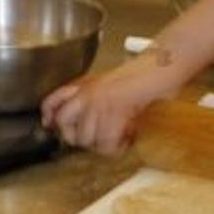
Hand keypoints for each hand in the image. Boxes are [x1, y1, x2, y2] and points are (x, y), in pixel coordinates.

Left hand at [40, 51, 188, 155]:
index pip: (52, 104)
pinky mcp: (115, 112)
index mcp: (84, 87)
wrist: (163, 67)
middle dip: (89, 141)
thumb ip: (91, 99)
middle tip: (107, 135)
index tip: (53, 126)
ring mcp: (99, 103)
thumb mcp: (109, 85)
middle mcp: (87, 95)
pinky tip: (129, 137)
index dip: (50, 119)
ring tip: (122, 134)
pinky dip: (120, 146)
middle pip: (71, 133)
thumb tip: (79, 124)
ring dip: (107, 144)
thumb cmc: (144, 75)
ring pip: (90, 142)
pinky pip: (108, 144)